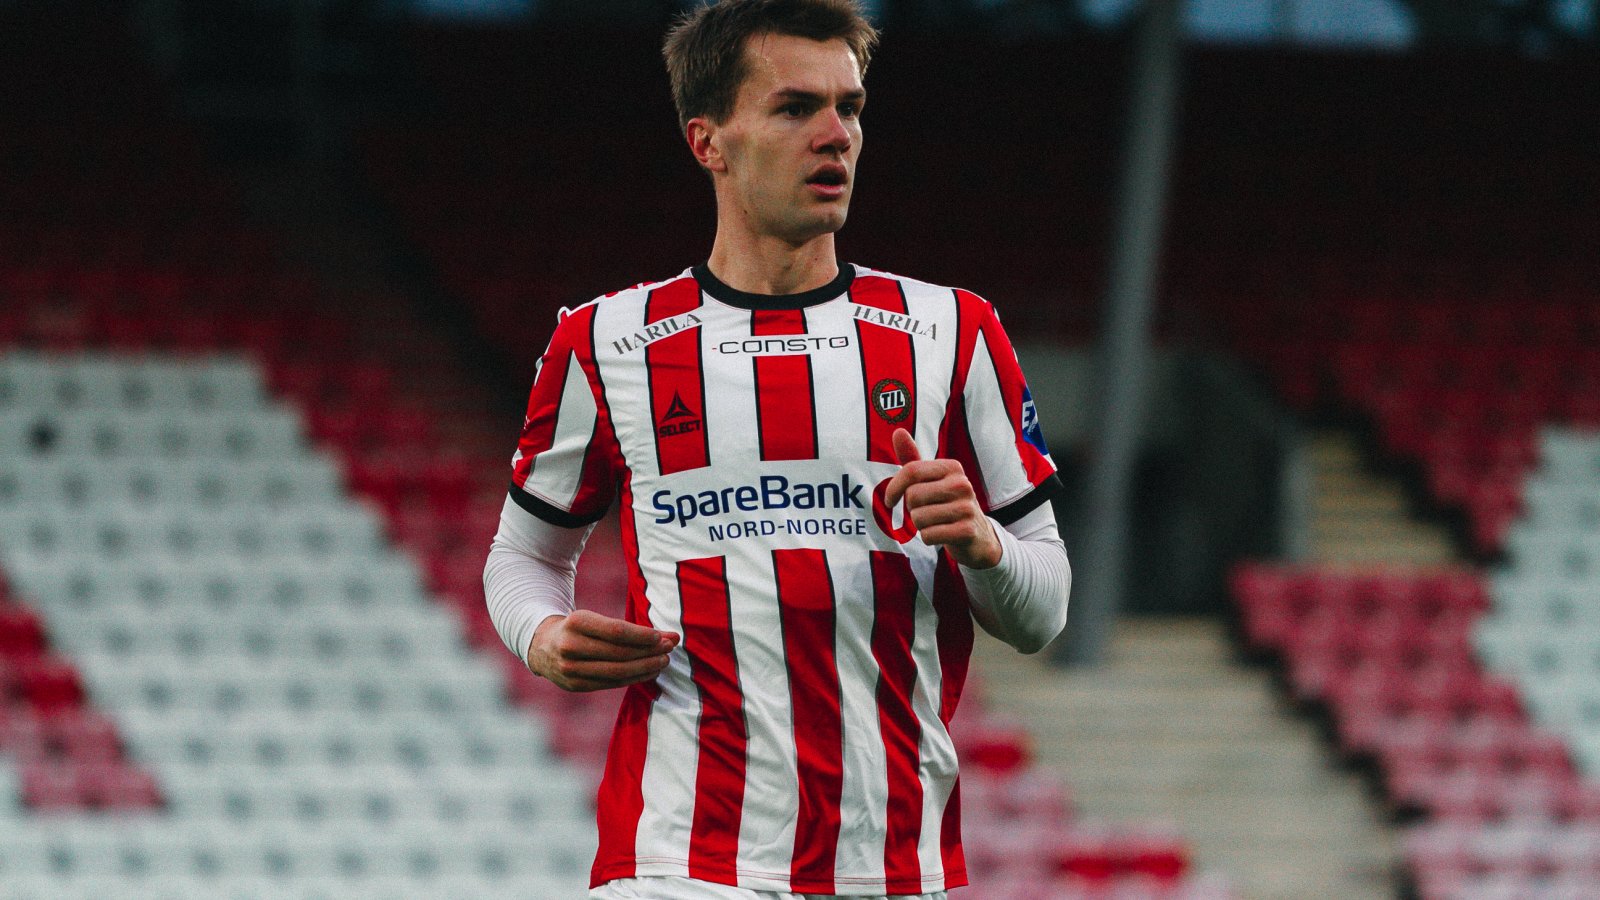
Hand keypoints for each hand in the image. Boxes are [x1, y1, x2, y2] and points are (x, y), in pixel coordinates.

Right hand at [527, 609, 679, 691]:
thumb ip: (627, 627)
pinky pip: (611, 683)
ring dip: (646, 667)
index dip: (642, 635)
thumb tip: (670, 636)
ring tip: (663, 661)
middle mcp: (570, 646)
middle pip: (619, 653)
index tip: (662, 636)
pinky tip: (649, 672)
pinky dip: (634, 678)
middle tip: (670, 648)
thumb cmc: (578, 628)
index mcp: (576, 622)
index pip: (616, 631)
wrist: (542, 646)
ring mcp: (570, 669)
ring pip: (617, 672)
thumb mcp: (593, 618)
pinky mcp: (575, 686)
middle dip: (649, 652)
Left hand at [882, 428, 1001, 568]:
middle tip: (926, 511)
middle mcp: (962, 484)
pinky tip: (942, 534)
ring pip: (918, 518)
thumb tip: (897, 431)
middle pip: (912, 496)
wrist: (977, 534)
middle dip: (911, 509)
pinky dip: (929, 538)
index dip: (893, 487)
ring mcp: (967, 508)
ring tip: (936, 522)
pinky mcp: (967, 530)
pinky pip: (928, 535)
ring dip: (920, 525)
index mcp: (952, 467)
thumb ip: (912, 459)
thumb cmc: (946, 503)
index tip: (890, 500)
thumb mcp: (931, 480)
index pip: (911, 471)